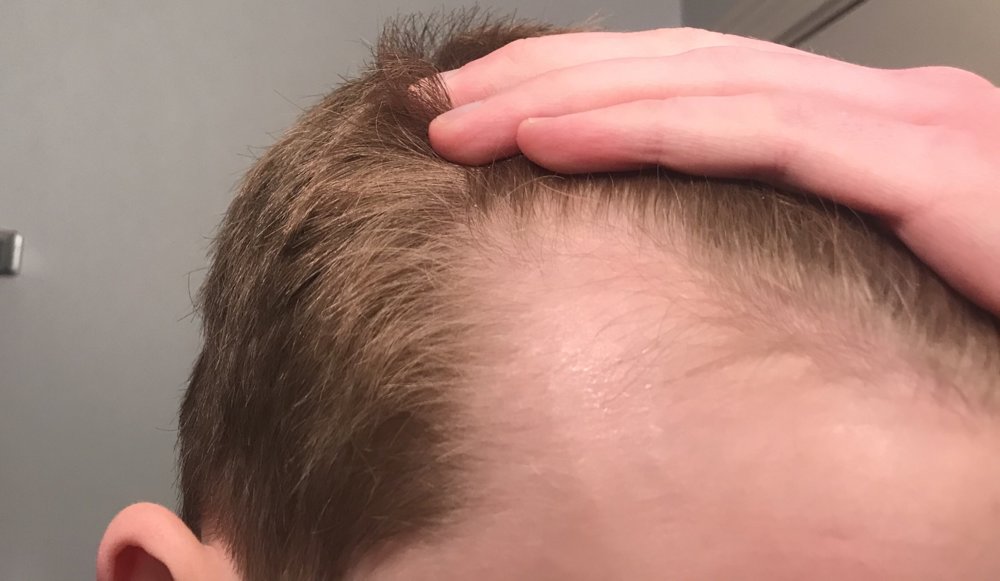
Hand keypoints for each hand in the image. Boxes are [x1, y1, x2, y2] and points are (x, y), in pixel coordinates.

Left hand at [427, 28, 999, 316]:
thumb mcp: (889, 263)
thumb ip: (801, 241)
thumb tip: (702, 266)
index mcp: (865, 131)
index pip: (691, 92)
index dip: (580, 95)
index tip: (487, 120)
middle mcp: (878, 108)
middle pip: (675, 72)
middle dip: (547, 79)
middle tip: (444, 105)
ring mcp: (902, 125)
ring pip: (693, 88)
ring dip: (562, 97)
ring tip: (461, 119)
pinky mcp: (922, 165)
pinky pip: (750, 134)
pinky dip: (638, 130)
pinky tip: (547, 139)